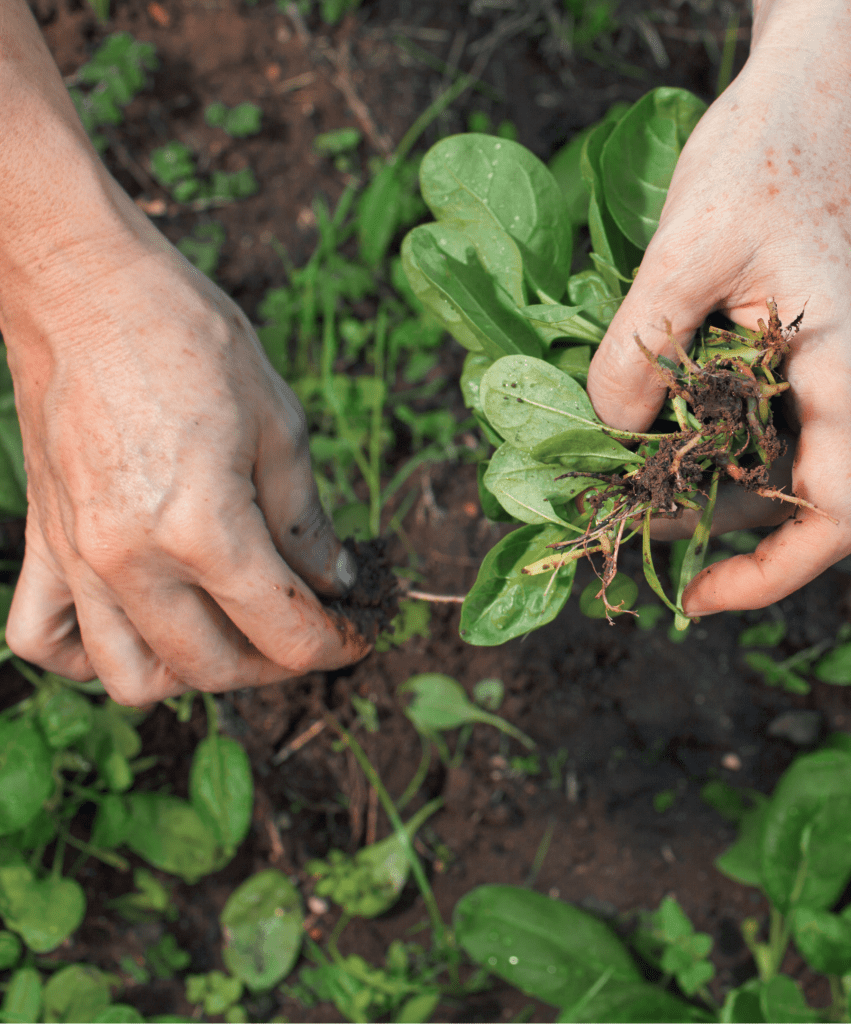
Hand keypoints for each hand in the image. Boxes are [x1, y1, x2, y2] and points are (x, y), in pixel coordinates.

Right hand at [1, 220, 369, 705]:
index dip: (338, 644)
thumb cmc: (191, 339)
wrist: (87, 288)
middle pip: (215, 668)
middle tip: (311, 626)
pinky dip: (92, 653)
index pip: (286, 633)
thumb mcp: (282, 427)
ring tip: (233, 630)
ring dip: (193, 671)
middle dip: (280, 663)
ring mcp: (78, 558)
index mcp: (203, 529)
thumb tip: (336, 579)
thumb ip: (308, 523)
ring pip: (132, 678)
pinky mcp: (43, 540)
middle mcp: (131, 561)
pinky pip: (44, 639)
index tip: (361, 630)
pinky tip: (139, 621)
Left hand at [587, 0, 850, 616]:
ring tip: (630, 462)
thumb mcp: (686, 247)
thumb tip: (605, 430)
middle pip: (797, 491)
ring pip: (782, 450)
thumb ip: (642, 349)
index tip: (697, 595)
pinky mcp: (829, 336)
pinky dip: (721, 425)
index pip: (835, 515)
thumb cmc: (770, 148)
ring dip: (711, 468)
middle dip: (715, 519)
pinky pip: (780, 408)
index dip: (770, 578)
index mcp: (848, 366)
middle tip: (626, 515)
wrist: (825, 76)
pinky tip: (664, 407)